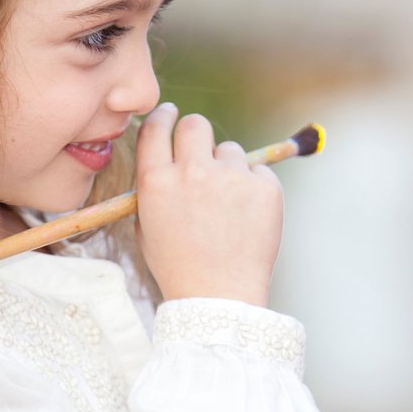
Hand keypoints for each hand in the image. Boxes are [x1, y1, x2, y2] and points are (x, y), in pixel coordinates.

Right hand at [133, 104, 283, 306]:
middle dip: (196, 133)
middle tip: (202, 151)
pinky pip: (258, 172)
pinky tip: (246, 219)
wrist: (219, 298)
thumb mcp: (148, 227)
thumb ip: (155, 187)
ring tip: (226, 210)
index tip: (170, 114)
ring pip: (230, 151)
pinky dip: (254, 189)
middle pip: (195, 125)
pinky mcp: (265, 187)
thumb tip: (166, 155)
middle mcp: (193, 172)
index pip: (156, 128)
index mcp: (157, 181)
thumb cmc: (179, 266)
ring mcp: (231, 178)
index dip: (164, 117)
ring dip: (228, 169)